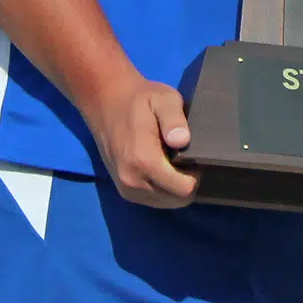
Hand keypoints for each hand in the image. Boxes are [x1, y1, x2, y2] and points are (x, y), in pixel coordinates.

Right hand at [79, 71, 197, 208]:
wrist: (106, 102)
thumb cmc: (139, 99)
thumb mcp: (163, 99)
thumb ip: (174, 120)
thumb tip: (182, 141)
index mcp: (144, 161)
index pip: (184, 189)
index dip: (197, 175)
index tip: (195, 157)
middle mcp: (133, 181)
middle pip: (177, 200)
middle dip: (187, 183)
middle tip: (187, 159)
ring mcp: (126, 189)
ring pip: (166, 202)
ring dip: (175, 188)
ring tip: (174, 162)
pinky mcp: (124, 190)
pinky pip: (154, 200)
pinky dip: (163, 189)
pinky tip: (163, 169)